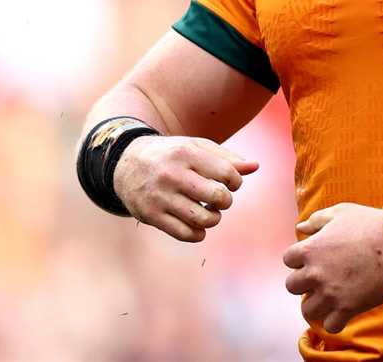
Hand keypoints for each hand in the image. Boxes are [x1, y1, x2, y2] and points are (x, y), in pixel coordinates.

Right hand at [112, 136, 257, 242]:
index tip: (230, 183)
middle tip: (219, 198)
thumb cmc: (172, 155)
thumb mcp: (197, 147)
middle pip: (217, 197)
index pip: (227, 174)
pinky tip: (197, 225)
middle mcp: (172, 175)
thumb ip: (227, 158)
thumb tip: (256, 166)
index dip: (236, 182)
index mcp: (187, 153)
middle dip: (225, 201)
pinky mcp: (151, 216)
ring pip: (203, 219)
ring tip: (209, 211)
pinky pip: (185, 234)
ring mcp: (160, 197)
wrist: (127, 163)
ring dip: (213, 219)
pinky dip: (198, 233)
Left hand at [282, 203, 382, 333]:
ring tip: (331, 298)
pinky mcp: (348, 308)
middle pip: (292, 286)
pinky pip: (330, 325)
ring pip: (308, 310)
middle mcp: (316, 273)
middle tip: (322, 279)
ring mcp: (331, 292)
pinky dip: (335, 321)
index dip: (300, 260)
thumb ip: (318, 219)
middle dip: (305, 283)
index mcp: (311, 248)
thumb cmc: (372, 223)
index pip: (288, 260)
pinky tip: (345, 311)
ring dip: (317, 305)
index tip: (316, 260)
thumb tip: (302, 226)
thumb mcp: (341, 213)